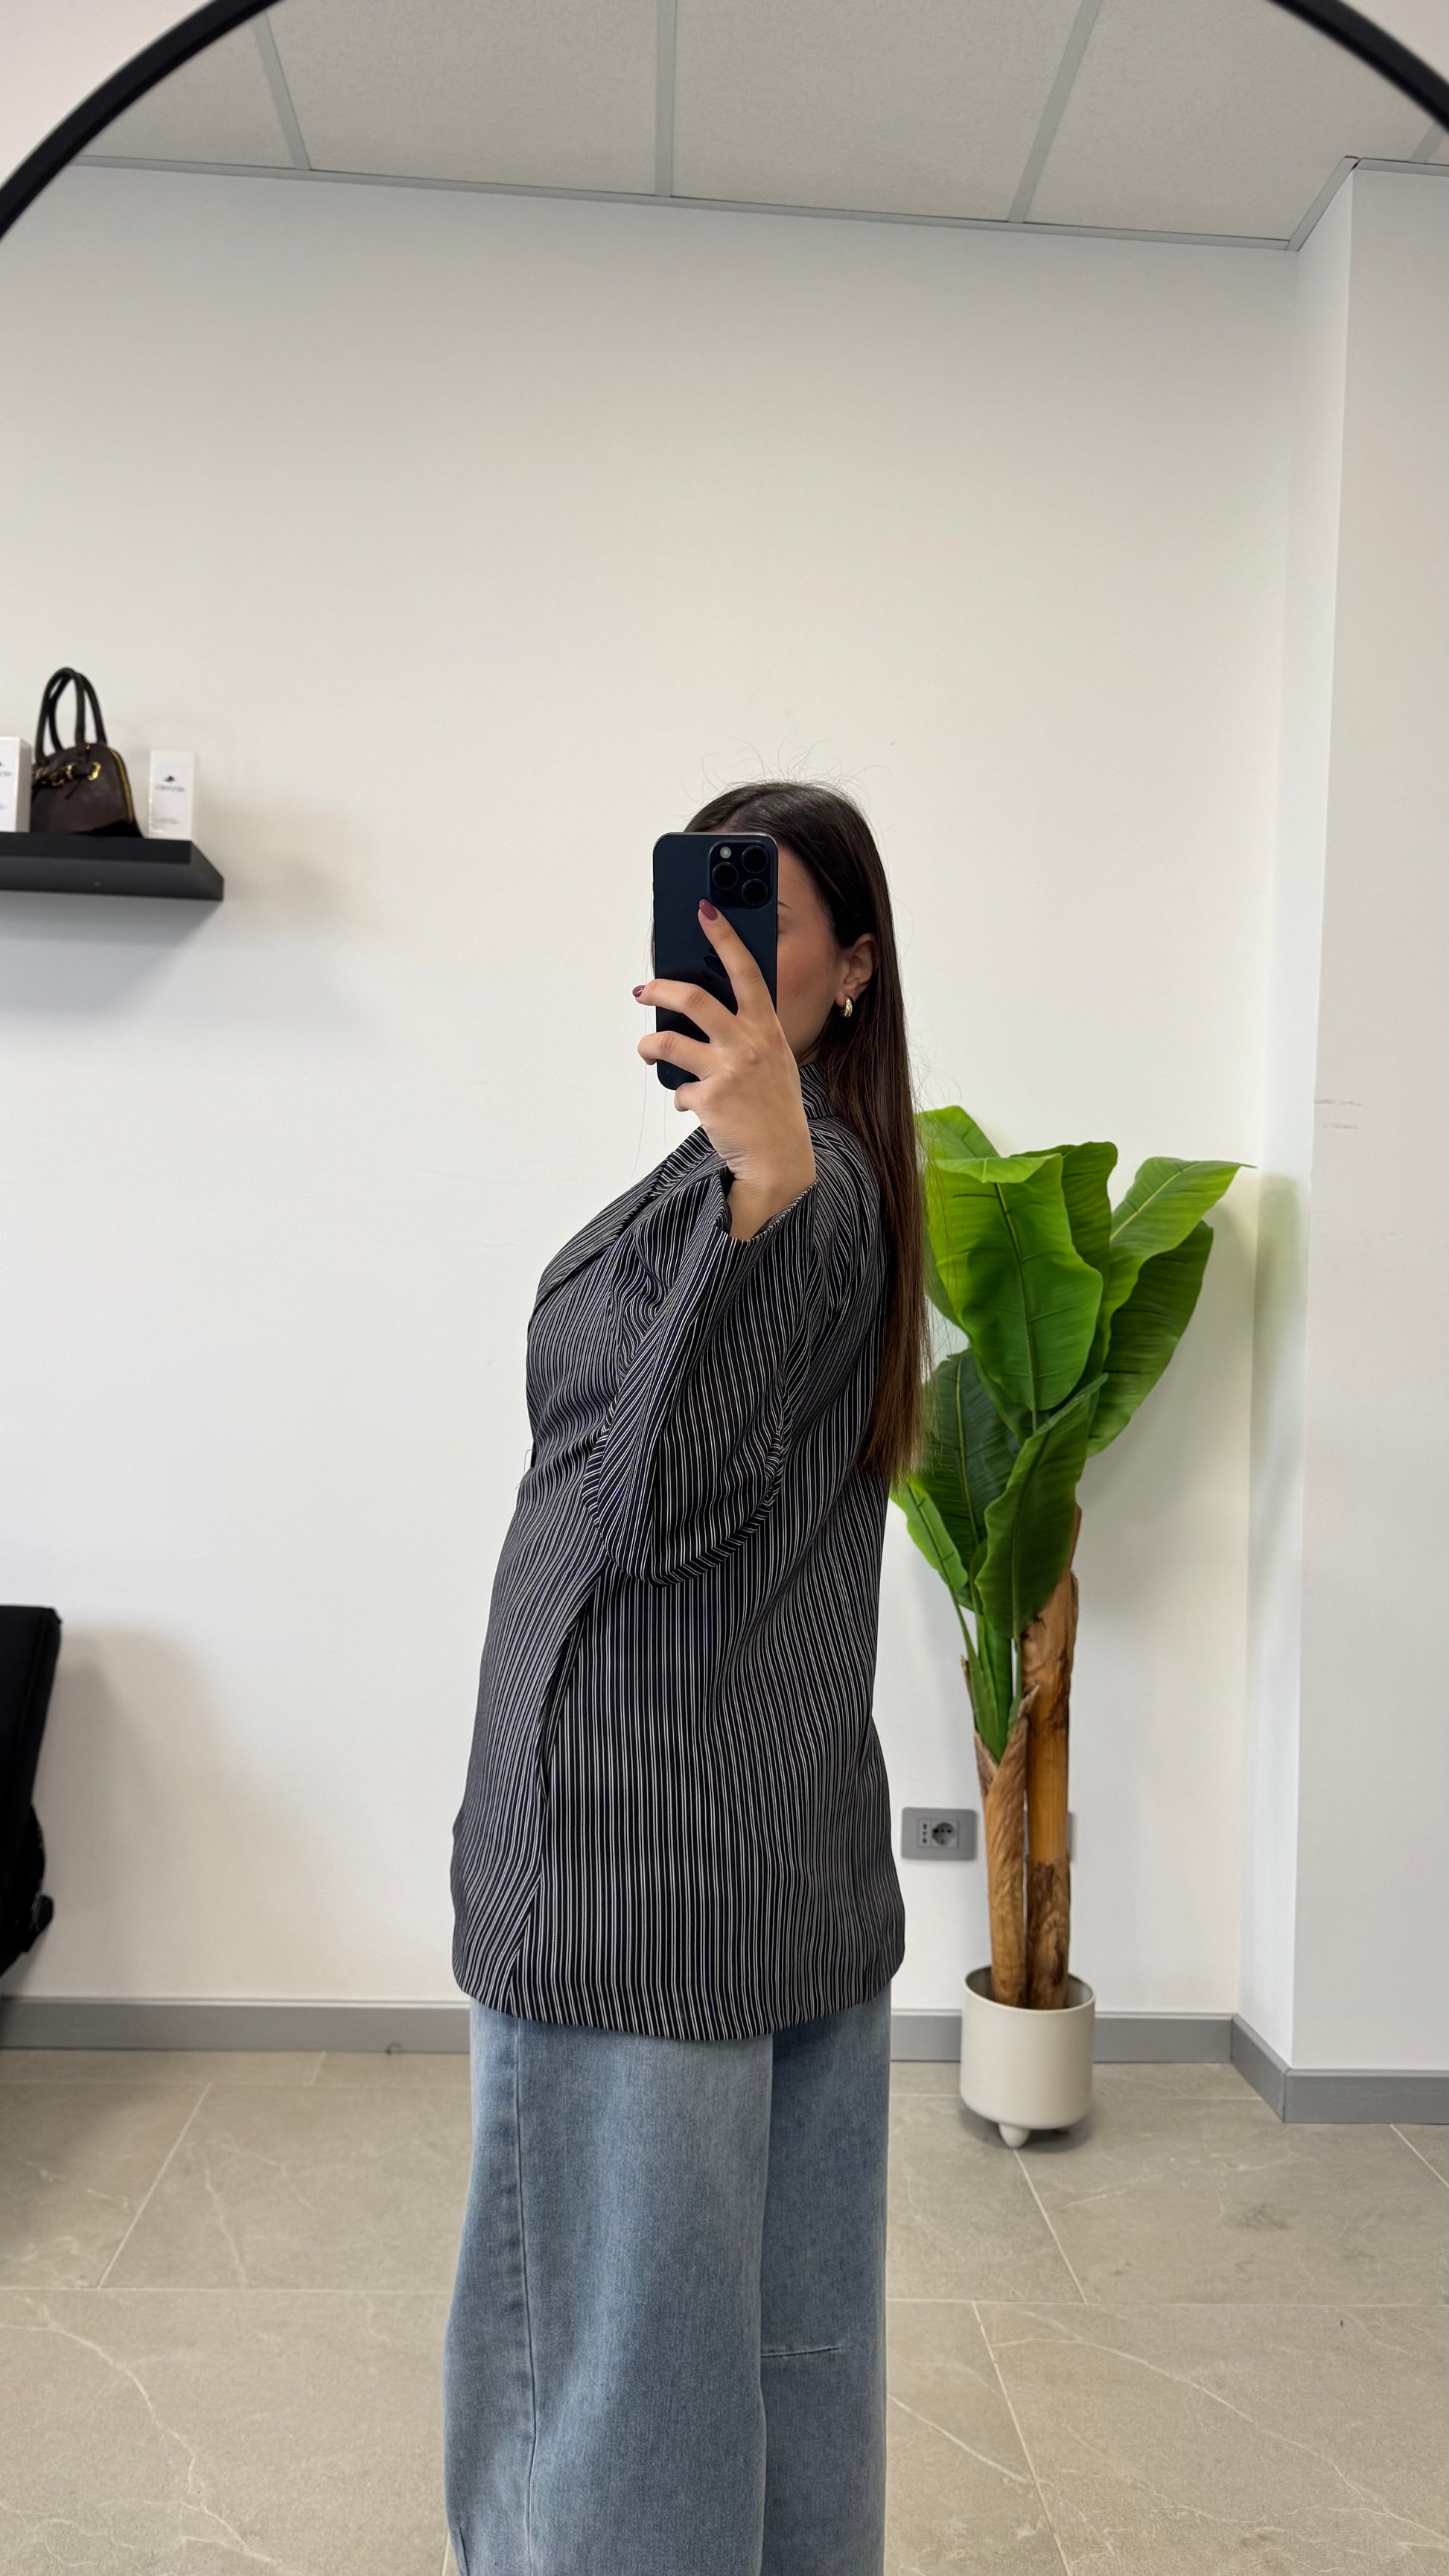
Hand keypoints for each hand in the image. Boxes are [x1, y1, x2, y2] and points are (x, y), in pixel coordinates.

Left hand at [633, 902, 815, 1218]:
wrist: (780, 1159)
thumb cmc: (775, 1107)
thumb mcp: (775, 1060)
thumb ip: (750, 1033)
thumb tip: (706, 1013)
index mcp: (767, 1028)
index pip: (746, 970)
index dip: (725, 936)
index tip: (705, 909)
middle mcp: (748, 1043)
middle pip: (693, 999)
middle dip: (660, 989)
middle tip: (644, 991)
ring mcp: (728, 1071)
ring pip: (669, 1042)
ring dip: (649, 1045)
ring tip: (646, 1049)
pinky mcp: (708, 1099)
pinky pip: (677, 1089)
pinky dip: (679, 1096)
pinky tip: (690, 1104)